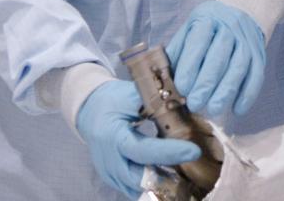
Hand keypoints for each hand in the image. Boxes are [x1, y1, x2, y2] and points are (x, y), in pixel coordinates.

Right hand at [75, 80, 199, 198]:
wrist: (90, 111)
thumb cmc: (112, 101)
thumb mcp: (130, 95)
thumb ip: (154, 102)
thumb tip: (182, 103)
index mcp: (113, 136)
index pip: (143, 150)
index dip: (169, 152)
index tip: (193, 151)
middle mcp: (109, 160)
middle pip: (141, 177)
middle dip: (168, 176)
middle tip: (192, 166)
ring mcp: (109, 172)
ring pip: (139, 188)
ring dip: (162, 183)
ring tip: (186, 173)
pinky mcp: (113, 179)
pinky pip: (134, 189)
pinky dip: (153, 185)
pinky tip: (171, 176)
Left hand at [167, 0, 265, 116]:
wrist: (241, 12)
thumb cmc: (208, 29)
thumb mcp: (189, 31)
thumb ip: (177, 53)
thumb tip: (164, 81)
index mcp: (206, 21)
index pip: (198, 43)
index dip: (190, 67)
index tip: (182, 89)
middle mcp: (229, 28)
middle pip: (219, 57)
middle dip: (206, 83)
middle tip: (195, 104)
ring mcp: (246, 41)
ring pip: (239, 67)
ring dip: (226, 91)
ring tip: (214, 109)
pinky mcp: (259, 54)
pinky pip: (256, 75)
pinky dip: (248, 94)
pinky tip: (237, 110)